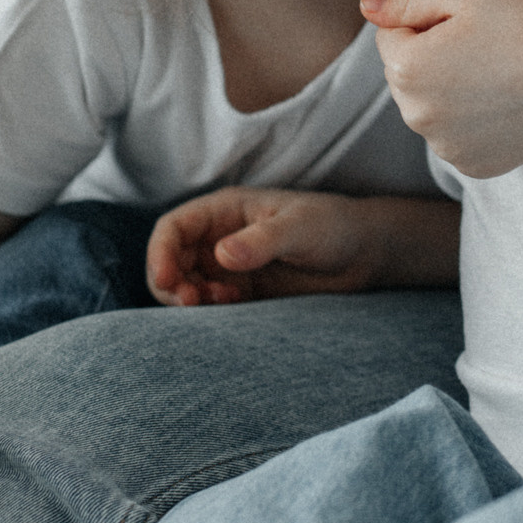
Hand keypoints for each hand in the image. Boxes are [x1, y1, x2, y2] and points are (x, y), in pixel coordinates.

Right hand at [148, 187, 385, 306]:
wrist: (363, 254)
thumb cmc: (333, 226)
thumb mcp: (300, 227)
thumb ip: (262, 241)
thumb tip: (221, 256)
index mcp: (225, 210)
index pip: (173, 228)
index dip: (160, 253)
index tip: (166, 281)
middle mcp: (219, 237)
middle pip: (170, 261)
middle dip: (171, 283)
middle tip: (192, 303)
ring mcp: (228, 266)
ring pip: (185, 286)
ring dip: (189, 300)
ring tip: (220, 303)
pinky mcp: (241, 292)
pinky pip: (208, 305)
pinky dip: (209, 312)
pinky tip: (235, 307)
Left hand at [362, 0, 522, 176]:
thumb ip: (404, 1)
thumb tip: (365, 6)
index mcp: (405, 68)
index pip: (391, 35)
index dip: (429, 20)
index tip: (472, 21)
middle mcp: (416, 117)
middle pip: (406, 77)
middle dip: (431, 58)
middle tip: (487, 44)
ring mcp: (446, 149)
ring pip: (430, 109)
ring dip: (449, 92)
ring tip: (499, 72)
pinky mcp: (474, 168)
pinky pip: (456, 138)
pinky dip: (471, 123)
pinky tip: (506, 102)